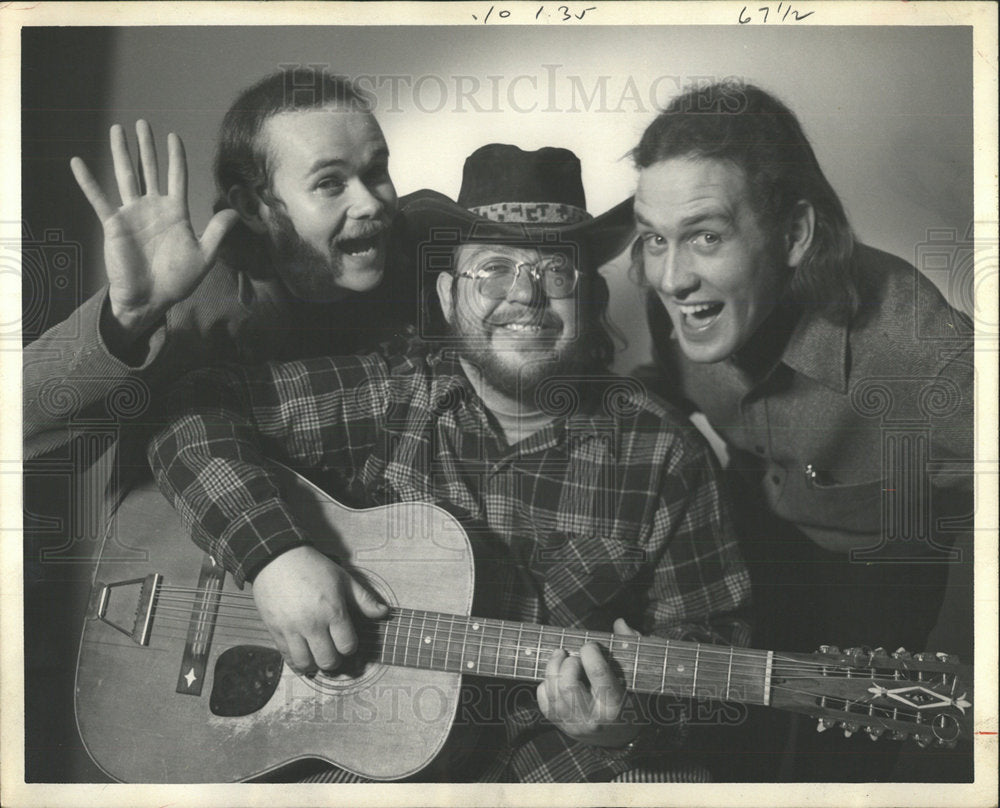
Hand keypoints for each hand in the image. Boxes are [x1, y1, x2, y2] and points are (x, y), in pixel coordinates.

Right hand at [71, 120, 239, 342]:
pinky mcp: (114, 224)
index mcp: (175, 212)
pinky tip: (78, 162)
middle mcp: (153, 208)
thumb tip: (236, 212)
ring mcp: (132, 214)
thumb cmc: (177, 281)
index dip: (176, 157)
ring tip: (117, 129)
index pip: (176, 177)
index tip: (174, 136)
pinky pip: (98, 199)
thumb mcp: (204, 256)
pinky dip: (88, 181)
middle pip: (150, 169)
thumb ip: (217, 232)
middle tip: (143, 123)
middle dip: (147, 146)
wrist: (150, 299)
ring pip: (126, 176)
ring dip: (121, 153)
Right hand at [251, 546, 388, 672]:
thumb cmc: (313, 567)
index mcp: (333, 611)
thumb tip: (383, 613)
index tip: (346, 642)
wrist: (278, 559)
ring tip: (317, 656)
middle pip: (328, 660)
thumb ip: (364, 599)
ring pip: (306, 664)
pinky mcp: (275, 631)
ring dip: (315, 664)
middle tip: (333, 653)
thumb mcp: (343, 579)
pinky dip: (296, 662)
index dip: (350, 648)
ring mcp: (292, 629)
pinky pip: (287, 657)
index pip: (347, 646)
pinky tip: (302, 657)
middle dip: (334, 660)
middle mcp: (313, 624)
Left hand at [537, 618, 643, 747]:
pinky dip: (546, 682)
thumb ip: (630, 646)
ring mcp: (573, 724)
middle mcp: (593, 719)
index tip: (590, 646)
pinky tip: (556, 676)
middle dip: (568, 662)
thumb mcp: (636, 675)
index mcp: (615, 705)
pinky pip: (544, 699)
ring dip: (553, 667)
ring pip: (553, 690)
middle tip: (574, 656)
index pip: (598, 673)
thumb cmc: (630, 697)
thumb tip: (619, 623)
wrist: (619, 736)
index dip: (590, 652)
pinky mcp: (559, 724)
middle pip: (568, 684)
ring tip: (561, 657)